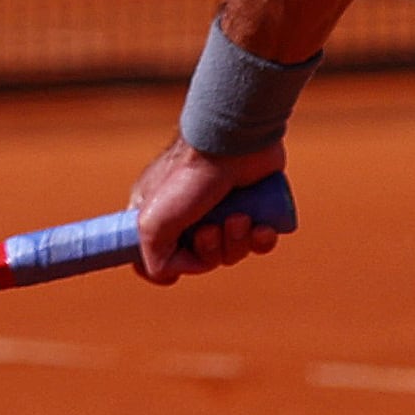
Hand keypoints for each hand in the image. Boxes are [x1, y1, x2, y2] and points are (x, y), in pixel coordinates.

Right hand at [130, 134, 286, 282]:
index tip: (177, 267)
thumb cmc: (190, 177)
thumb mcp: (151, 224)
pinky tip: (262, 226)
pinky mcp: (254, 204)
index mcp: (158, 215)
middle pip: (200, 260)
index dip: (170, 267)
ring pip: (231, 252)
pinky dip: (261, 240)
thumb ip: (152, 259)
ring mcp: (222, 208)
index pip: (156, 258)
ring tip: (240, 217)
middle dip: (210, 251)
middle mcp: (189, 213)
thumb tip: (175, 273)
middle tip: (212, 229)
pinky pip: (258, 241)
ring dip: (236, 242)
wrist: (237, 140)